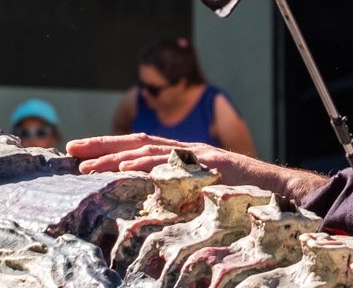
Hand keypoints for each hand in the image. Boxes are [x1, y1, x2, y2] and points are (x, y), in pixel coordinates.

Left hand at [65, 133, 325, 203]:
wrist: (281, 190)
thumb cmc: (246, 198)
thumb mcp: (206, 196)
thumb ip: (182, 195)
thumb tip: (154, 209)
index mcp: (183, 158)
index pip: (141, 149)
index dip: (111, 149)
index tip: (83, 154)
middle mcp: (186, 152)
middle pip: (136, 143)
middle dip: (102, 145)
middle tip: (70, 148)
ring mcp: (195, 156)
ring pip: (146, 151)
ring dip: (113, 156)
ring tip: (85, 163)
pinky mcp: (204, 164)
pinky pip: (169, 164)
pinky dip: (143, 165)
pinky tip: (122, 170)